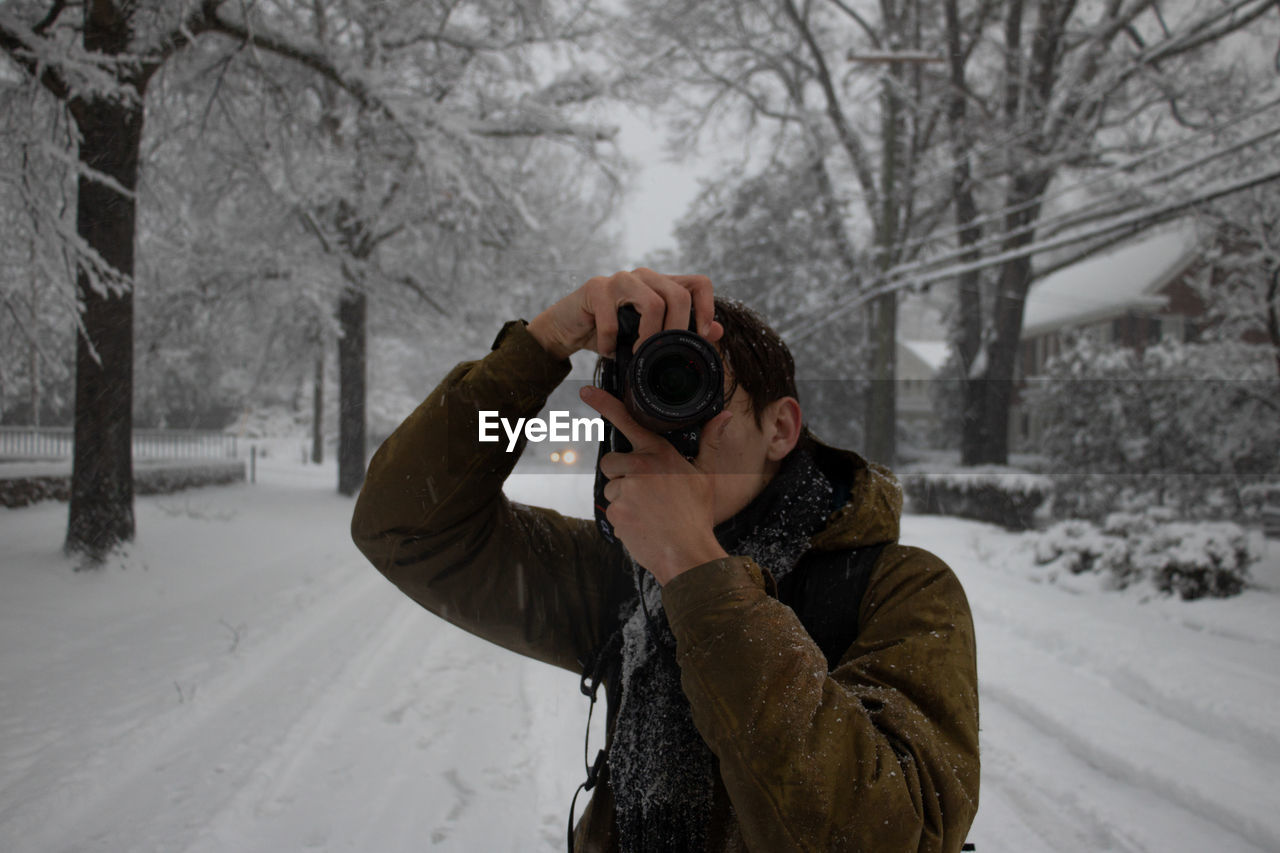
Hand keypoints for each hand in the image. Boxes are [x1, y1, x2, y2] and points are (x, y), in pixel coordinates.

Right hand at [528, 269, 722, 359]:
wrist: (567, 329)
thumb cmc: (610, 332)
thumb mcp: (646, 336)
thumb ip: (679, 332)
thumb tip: (718, 331)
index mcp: (661, 285)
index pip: (699, 283)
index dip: (707, 308)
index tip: (702, 337)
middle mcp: (644, 276)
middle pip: (679, 295)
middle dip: (677, 331)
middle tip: (665, 355)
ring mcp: (620, 279)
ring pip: (653, 303)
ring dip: (648, 337)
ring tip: (637, 355)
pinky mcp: (596, 288)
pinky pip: (613, 319)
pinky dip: (612, 343)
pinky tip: (609, 352)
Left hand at [580, 384, 732, 584]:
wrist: (687, 552)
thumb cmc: (696, 514)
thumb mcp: (706, 475)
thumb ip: (709, 443)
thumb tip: (723, 417)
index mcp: (659, 453)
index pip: (627, 421)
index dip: (605, 404)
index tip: (587, 391)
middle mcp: (640, 467)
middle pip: (610, 462)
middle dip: (620, 475)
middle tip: (643, 491)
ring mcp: (626, 490)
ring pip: (610, 489)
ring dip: (622, 499)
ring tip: (647, 512)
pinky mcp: (616, 512)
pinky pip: (611, 511)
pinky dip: (622, 519)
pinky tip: (642, 525)